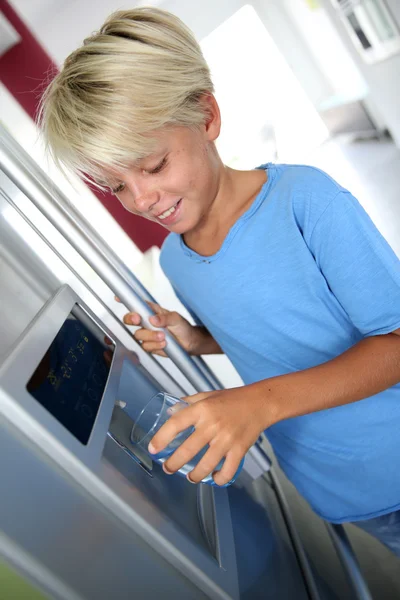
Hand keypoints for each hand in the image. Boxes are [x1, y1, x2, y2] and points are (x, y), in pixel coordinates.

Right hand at [118, 298, 198, 356]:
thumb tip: (153, 319)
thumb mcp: (176, 318)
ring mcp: (147, 334)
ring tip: (163, 336)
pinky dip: (155, 345)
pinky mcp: (149, 345)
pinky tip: (164, 344)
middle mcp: (146, 322)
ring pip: (138, 335)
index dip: (126, 300)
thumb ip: (165, 318)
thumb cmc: (183, 327)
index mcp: (151, 311)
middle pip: (129, 319)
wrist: (189, 343)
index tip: (117, 298)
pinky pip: (145, 346)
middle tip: (139, 320)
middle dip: (131, 319)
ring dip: (150, 335)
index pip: (136, 304)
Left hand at [148, 385, 270, 485]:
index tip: (153, 449)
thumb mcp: (207, 395)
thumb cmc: (232, 399)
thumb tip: (170, 412)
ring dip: (195, 475)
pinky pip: (228, 471)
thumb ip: (188, 403)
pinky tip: (214, 477)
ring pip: (206, 465)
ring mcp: (227, 439)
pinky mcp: (240, 450)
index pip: (176, 423)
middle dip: (173, 464)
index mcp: (202, 409)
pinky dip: (219, 479)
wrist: (260, 403)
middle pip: (187, 450)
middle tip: (168, 469)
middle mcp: (213, 425)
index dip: (161, 437)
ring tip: (190, 477)